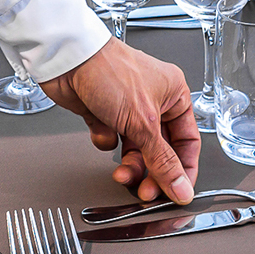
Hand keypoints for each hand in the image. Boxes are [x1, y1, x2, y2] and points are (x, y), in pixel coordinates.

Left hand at [38, 39, 199, 203]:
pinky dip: (104, 139)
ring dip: (129, 163)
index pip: (187, 142)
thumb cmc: (108, 71)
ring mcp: (127, 107)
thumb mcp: (143, 123)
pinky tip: (100, 131)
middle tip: (145, 191)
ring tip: (121, 173)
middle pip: (160, 150)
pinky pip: (110, 139)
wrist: (67, 60)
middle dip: (152, 172)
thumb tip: (181, 188)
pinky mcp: (103, 112)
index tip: (177, 193)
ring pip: (135, 148)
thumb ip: (162, 161)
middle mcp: (153, 100)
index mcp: (174, 95)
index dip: (183, 170)